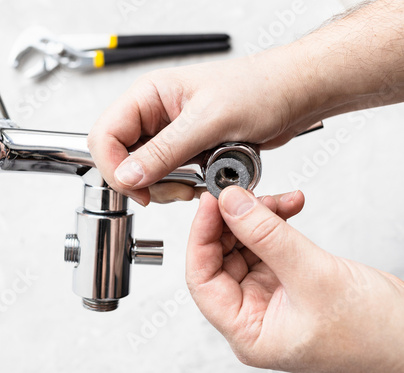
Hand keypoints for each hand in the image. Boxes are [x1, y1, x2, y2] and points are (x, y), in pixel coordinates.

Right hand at [88, 48, 316, 204]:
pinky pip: (168, 176)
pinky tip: (202, 180)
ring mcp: (170, 135)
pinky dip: (181, 187)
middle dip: (143, 181)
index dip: (114, 167)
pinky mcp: (186, 150)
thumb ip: (165, 151)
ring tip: (194, 181)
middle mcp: (154, 115)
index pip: (105, 135)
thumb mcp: (209, 120)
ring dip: (166, 186)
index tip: (138, 188)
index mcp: (149, 95)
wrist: (292, 95)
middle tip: (171, 188)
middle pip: (120, 158)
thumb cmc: (259, 88)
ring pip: (144, 172)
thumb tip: (128, 175)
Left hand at [186, 187, 403, 372]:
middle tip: (242, 193)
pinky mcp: (286, 277)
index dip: (201, 237)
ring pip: (243, 245)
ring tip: (276, 199)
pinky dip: (275, 221)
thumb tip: (231, 204)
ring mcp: (268, 295)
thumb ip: (267, 236)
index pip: (202, 280)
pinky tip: (288, 207)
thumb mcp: (313, 277)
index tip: (211, 203)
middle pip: (220, 258)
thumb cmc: (374, 332)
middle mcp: (252, 314)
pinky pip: (267, 242)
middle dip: (232, 221)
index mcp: (248, 331)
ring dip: (256, 217)